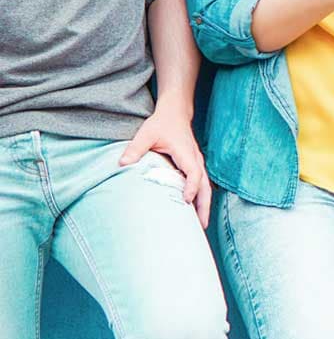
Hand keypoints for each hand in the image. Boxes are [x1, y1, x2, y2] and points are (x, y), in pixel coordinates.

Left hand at [119, 102, 211, 228]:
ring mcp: (197, 163)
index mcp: (186, 152)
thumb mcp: (146, 133)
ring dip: (204, 205)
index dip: (191, 187)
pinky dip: (201, 198)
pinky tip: (196, 210)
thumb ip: (135, 148)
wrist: (175, 113)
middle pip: (205, 185)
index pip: (193, 172)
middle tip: (202, 225)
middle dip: (204, 205)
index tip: (186, 200)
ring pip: (206, 187)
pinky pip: (201, 184)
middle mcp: (195, 159)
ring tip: (202, 224)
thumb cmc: (162, 123)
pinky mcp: (195, 165)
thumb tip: (122, 164)